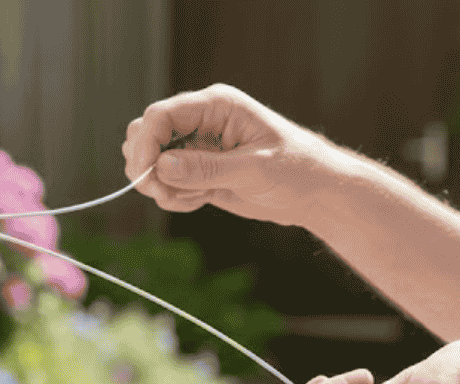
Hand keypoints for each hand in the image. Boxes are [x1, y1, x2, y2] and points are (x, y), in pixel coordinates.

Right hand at [122, 83, 356, 227]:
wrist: (315, 193)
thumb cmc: (296, 170)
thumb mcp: (254, 170)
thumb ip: (207, 168)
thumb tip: (161, 166)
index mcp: (216, 106)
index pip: (161, 115)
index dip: (145, 144)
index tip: (144, 176)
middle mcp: (201, 122)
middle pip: (146, 133)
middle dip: (146, 165)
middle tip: (167, 193)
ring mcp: (198, 147)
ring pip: (152, 159)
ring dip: (160, 184)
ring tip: (193, 199)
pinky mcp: (198, 170)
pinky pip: (166, 181)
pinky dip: (172, 196)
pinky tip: (199, 202)